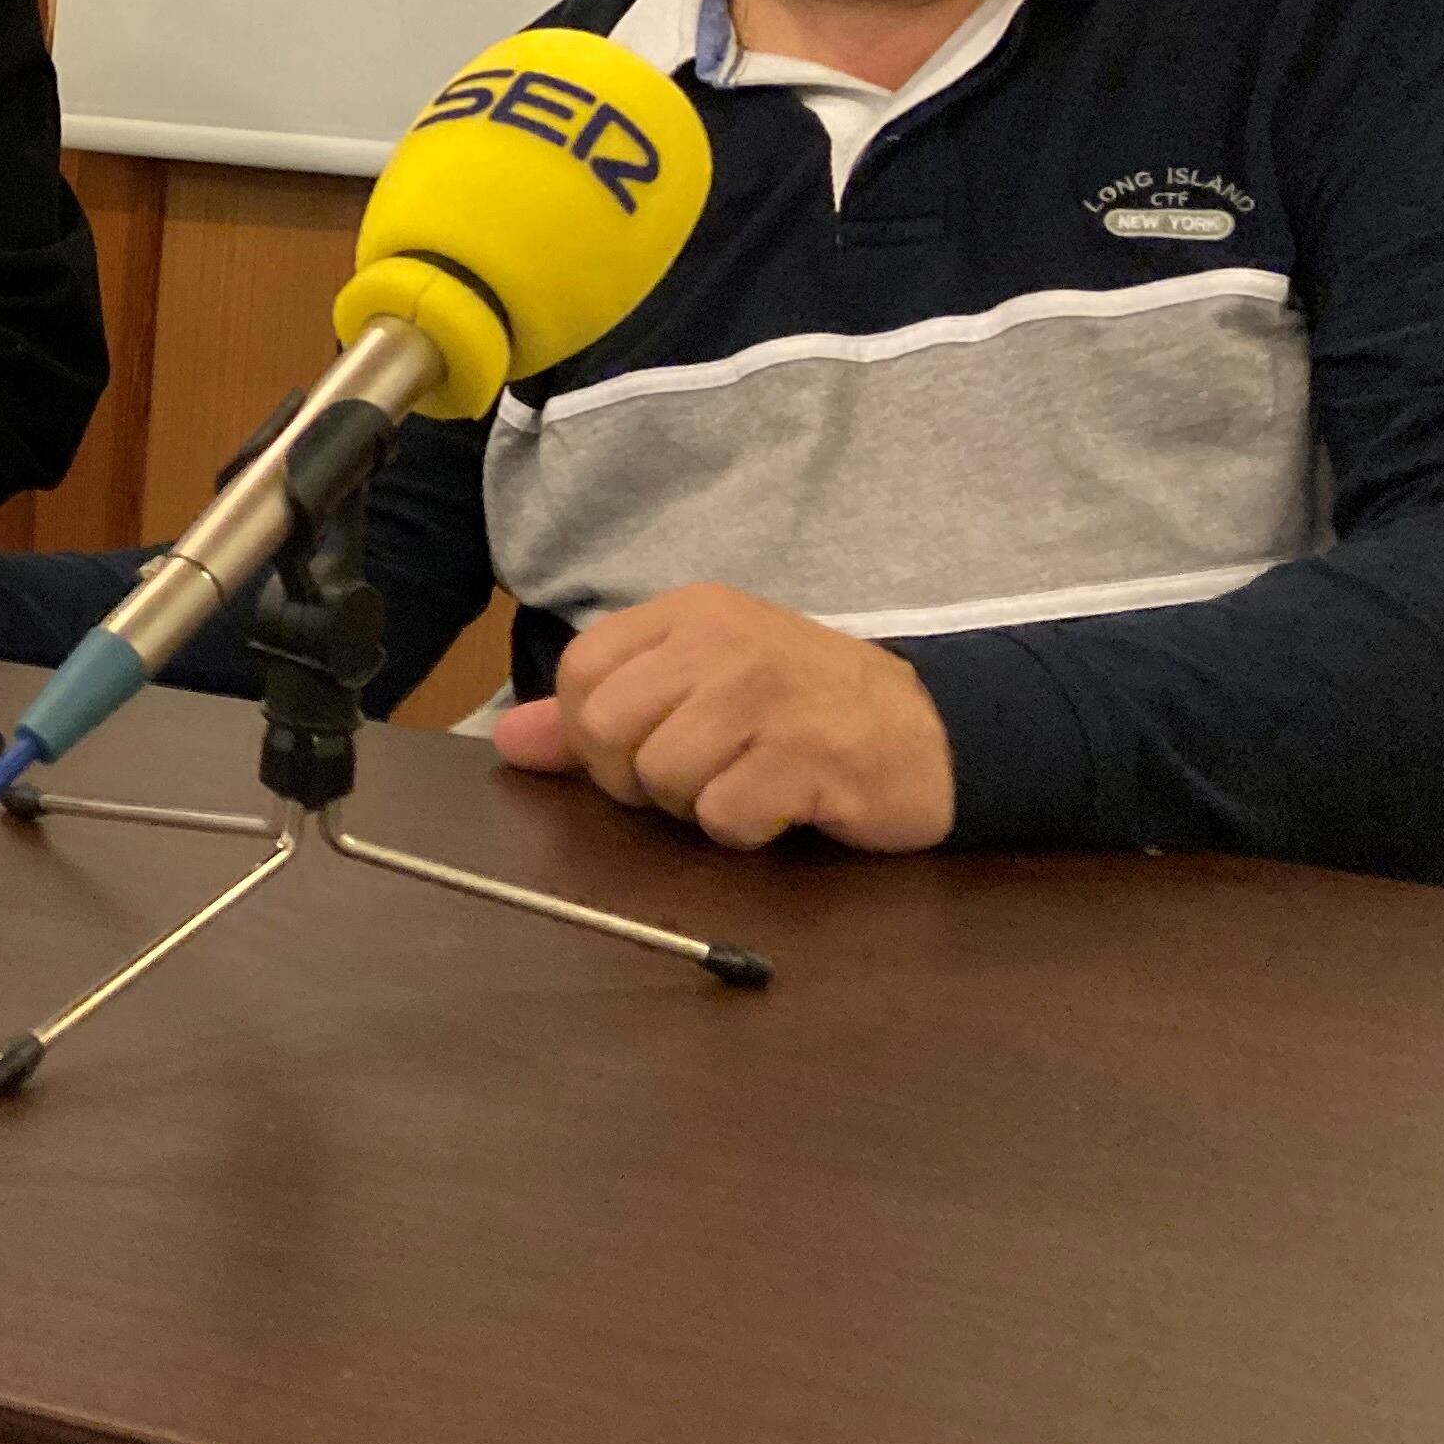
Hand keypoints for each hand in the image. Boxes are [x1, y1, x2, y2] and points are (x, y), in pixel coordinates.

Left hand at [492, 582, 953, 851]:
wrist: (934, 732)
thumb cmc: (803, 709)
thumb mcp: (700, 686)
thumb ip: (598, 711)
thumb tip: (509, 740)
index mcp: (689, 614)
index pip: (581, 669)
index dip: (589, 730)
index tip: (639, 747)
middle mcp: (724, 643)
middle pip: (608, 727)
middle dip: (634, 776)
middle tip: (694, 777)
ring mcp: (769, 695)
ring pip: (661, 775)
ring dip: (694, 805)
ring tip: (745, 783)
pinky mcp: (809, 755)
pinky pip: (723, 815)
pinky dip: (745, 829)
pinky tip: (781, 804)